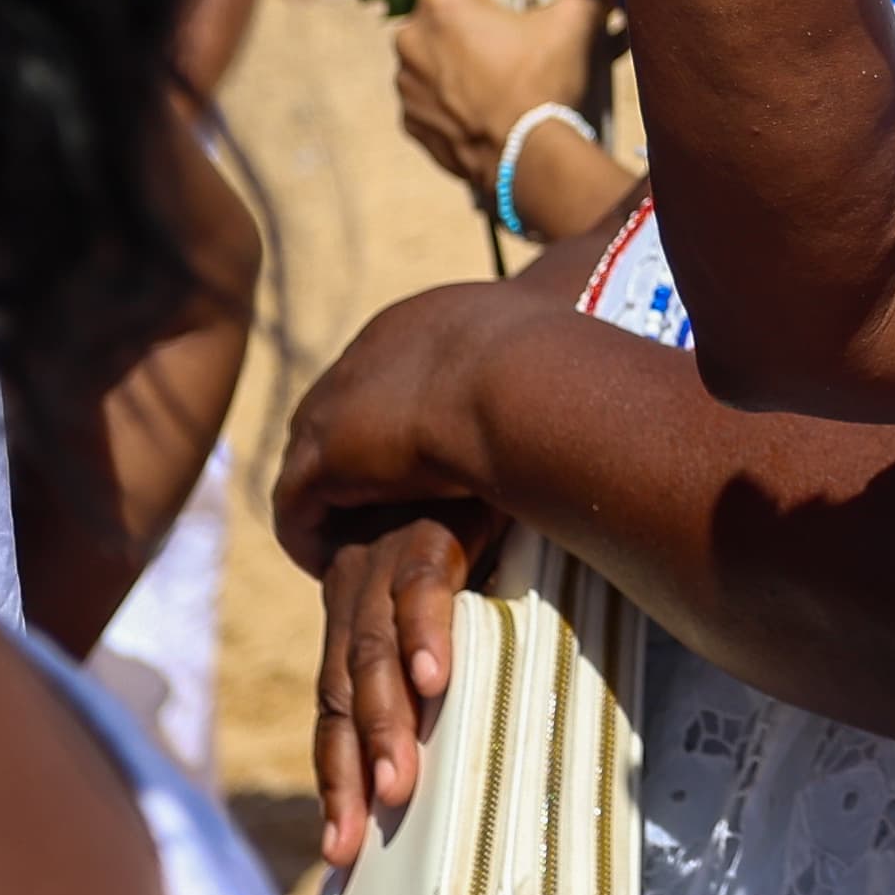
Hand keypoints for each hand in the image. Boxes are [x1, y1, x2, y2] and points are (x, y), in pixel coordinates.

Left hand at [273, 278, 547, 575]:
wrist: (517, 380)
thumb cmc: (554, 365)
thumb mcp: (552, 351)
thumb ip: (553, 367)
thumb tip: (599, 374)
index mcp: (419, 325)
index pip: (390, 376)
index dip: (398, 422)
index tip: (413, 462)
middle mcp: (364, 357)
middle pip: (338, 415)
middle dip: (349, 460)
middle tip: (371, 510)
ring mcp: (333, 405)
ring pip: (311, 464)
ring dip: (327, 503)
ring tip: (346, 547)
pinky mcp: (319, 459)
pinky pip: (295, 509)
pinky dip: (310, 538)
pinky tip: (330, 568)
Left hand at [311, 512, 501, 867]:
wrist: (473, 399)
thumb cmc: (471, 494)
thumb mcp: (443, 568)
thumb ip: (440, 628)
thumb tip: (461, 705)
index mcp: (354, 605)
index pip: (332, 705)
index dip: (332, 775)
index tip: (341, 852)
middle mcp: (355, 587)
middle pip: (338, 695)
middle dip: (343, 775)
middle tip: (349, 848)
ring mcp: (387, 558)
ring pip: (371, 654)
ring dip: (385, 723)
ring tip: (398, 786)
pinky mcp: (432, 527)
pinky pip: (423, 587)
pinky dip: (426, 634)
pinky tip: (437, 681)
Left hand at [394, 0, 603, 189]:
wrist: (524, 157)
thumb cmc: (540, 85)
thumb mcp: (573, 23)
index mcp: (441, 2)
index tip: (532, 11)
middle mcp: (411, 39)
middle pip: (457, 20)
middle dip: (485, 29)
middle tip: (522, 48)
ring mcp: (407, 84)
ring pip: (442, 60)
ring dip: (468, 65)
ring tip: (507, 83)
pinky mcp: (411, 121)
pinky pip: (436, 100)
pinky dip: (458, 102)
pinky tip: (490, 109)